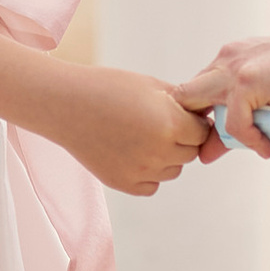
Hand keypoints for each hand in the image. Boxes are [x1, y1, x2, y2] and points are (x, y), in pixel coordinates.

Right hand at [52, 65, 209, 196]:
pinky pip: (152, 185)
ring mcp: (141, 172)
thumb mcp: (150, 85)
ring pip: (172, 170)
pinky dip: (148, 173)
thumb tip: (205, 112)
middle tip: (158, 123)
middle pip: (190, 154)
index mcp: (170, 125)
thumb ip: (182, 101)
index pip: (201, 132)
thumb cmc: (107, 88)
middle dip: (181, 139)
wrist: (65, 105)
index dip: (193, 122)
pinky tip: (131, 152)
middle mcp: (159, 152)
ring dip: (166, 157)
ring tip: (141, 135)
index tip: (179, 114)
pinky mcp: (124, 184)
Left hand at [179, 25, 269, 161]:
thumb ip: (242, 122)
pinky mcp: (248, 80)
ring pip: (200, 109)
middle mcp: (226, 59)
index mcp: (231, 59)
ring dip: (220, 135)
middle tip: (219, 148)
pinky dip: (249, 140)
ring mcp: (235, 67)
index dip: (201, 120)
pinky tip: (267, 145)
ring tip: (252, 144)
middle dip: (196, 127)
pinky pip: (233, 123)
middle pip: (185, 98)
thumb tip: (208, 153)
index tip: (219, 141)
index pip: (194, 93)